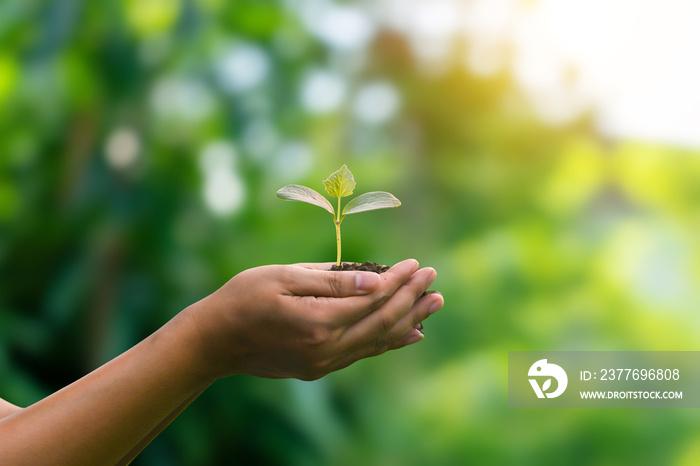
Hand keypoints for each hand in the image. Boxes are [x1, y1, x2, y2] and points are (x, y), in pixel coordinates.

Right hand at [184, 259, 442, 380]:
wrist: (215, 341)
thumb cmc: (244, 298)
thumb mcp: (284, 277)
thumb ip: (332, 281)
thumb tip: (376, 280)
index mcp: (318, 322)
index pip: (373, 300)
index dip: (399, 281)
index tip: (417, 263)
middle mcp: (327, 349)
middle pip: (383, 322)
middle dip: (412, 298)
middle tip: (434, 278)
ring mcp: (325, 363)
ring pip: (378, 341)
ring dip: (409, 320)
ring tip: (434, 303)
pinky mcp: (321, 368)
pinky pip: (364, 353)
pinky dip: (389, 341)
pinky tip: (410, 333)